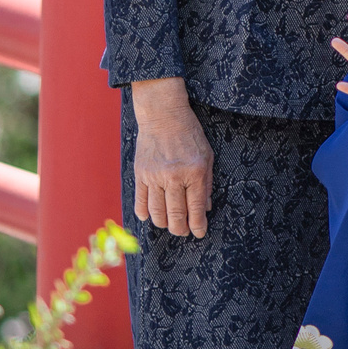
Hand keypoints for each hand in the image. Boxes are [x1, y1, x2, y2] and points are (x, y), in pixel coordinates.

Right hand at [131, 78, 213, 238]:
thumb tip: (205, 209)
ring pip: (156, 213)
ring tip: (170, 225)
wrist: (163, 115)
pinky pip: (140, 202)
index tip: (200, 233)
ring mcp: (154, 177)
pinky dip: (144, 214)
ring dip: (164, 224)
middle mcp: (173, 177)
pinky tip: (150, 217)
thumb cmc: (189, 134)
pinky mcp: (140, 174)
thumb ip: (207, 184)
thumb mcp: (207, 156)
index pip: (195, 209)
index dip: (198, 226)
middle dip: (181, 230)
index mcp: (194, 172)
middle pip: (175, 216)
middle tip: (184, 232)